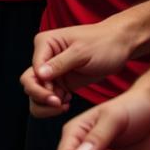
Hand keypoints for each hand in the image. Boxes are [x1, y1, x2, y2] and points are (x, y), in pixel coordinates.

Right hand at [21, 20, 135, 117]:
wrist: (119, 46)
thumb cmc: (103, 43)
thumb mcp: (82, 52)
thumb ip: (60, 63)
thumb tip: (39, 75)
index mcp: (45, 43)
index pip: (32, 71)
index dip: (41, 88)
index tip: (57, 98)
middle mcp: (44, 56)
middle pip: (29, 83)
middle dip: (41, 98)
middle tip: (60, 105)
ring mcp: (52, 70)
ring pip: (36, 94)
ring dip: (46, 104)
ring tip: (65, 105)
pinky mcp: (60, 81)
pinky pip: (49, 97)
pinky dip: (54, 105)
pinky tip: (69, 102)